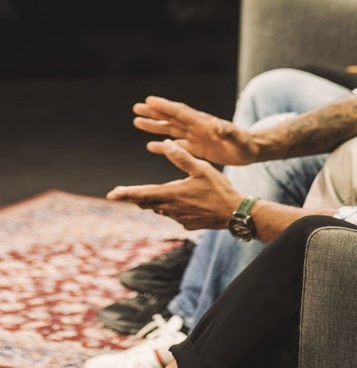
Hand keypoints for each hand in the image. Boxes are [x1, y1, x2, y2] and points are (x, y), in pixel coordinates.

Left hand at [107, 139, 240, 228]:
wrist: (234, 213)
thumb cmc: (219, 188)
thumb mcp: (202, 168)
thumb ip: (182, 157)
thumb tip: (166, 144)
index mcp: (173, 193)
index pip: (142, 194)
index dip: (126, 193)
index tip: (111, 194)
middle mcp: (172, 208)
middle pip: (146, 203)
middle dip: (134, 197)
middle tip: (121, 194)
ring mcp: (179, 218)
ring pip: (159, 209)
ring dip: (153, 202)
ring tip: (146, 196)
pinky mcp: (187, 223)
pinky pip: (174, 214)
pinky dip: (171, 207)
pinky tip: (181, 202)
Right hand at [133, 95, 259, 164]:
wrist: (251, 151)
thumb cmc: (246, 144)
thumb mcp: (237, 138)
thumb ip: (227, 131)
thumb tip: (216, 125)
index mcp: (203, 123)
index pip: (180, 112)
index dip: (165, 106)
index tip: (148, 100)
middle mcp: (197, 127)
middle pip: (171, 118)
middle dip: (154, 113)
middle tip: (136, 108)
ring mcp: (196, 137)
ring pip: (170, 130)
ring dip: (154, 126)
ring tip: (137, 122)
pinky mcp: (198, 148)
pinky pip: (176, 146)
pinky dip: (163, 146)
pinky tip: (150, 146)